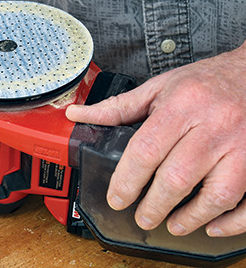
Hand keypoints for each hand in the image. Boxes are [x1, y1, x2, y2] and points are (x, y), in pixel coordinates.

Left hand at [66, 45, 245, 236]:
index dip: (127, 180)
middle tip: (141, 216)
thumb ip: (118, 107)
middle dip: (154, 205)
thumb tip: (79, 114)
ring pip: (216, 194)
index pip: (146, 149)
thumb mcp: (158, 88)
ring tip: (171, 224)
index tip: (117, 198)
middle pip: (177, 177)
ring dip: (190, 218)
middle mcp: (213, 126)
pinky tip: (212, 226)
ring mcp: (241, 145)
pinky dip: (231, 221)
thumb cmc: (204, 82)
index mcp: (181, 106)